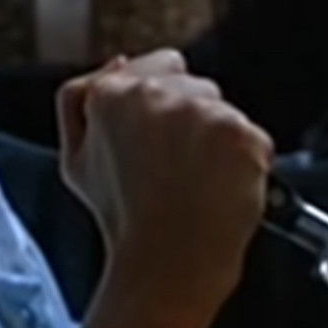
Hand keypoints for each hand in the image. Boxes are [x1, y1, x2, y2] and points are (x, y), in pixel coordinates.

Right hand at [55, 48, 274, 313]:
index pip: (161, 64)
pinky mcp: (240, 134)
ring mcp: (203, 112)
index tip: (162, 139)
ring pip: (224, 112)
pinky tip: (219, 188)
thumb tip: (118, 63)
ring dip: (218, 140)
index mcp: (112, 94)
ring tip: (196, 182)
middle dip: (192, 119)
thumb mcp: (75, 160)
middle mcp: (157, 94)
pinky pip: (252, 138)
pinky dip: (245, 163)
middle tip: (176, 167)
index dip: (165, 104)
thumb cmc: (125, 219)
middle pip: (196, 85)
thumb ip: (81, 101)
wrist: (166, 264)